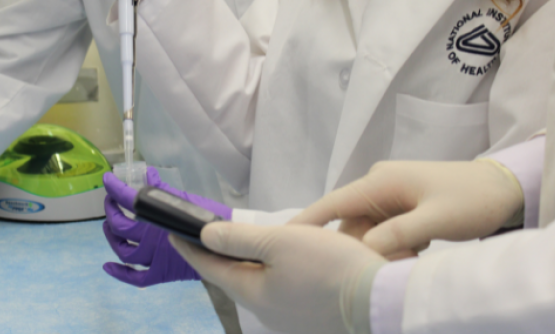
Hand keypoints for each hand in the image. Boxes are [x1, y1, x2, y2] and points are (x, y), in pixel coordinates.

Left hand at [102, 168, 231, 286]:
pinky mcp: (158, 274)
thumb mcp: (185, 198)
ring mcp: (153, 258)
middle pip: (120, 226)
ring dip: (111, 238)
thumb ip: (162, 188)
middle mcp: (151, 238)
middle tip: (112, 201)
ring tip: (109, 226)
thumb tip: (148, 173)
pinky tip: (108, 266)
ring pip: (123, 251)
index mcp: (158, 216)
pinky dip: (119, 274)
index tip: (108, 179)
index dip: (115, 189)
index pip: (129, 200)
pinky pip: (134, 277)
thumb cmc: (209, 218)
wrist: (228, 243)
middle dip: (111, 211)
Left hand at [171, 223, 387, 333]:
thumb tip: (206, 237)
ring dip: (250, 265)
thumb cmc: (329, 268)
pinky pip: (282, 292)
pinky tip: (287, 264)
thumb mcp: (281, 243)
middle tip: (213, 235)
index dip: (192, 249)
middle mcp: (268, 313)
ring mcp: (291, 320)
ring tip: (249, 246)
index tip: (175, 234)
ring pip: (260, 287)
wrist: (380, 301)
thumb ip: (240, 240)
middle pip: (236, 280)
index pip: (212, 268)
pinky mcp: (312, 319)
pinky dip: (274, 274)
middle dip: (223, 257)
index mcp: (254, 293)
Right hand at [291, 160, 523, 259]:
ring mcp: (392, 196)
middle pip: (349, 223)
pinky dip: (389, 248)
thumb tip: (362, 252)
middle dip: (351, 249)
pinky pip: (383, 231)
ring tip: (388, 267)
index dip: (306, 222)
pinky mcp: (404, 207)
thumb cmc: (471, 200)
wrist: (505, 188)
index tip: (279, 240)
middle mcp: (380, 185)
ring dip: (374, 251)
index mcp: (382, 182)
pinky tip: (403, 259)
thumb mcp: (435, 219)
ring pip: (367, 231)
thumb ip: (397, 235)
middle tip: (355, 273)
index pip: (334, 204)